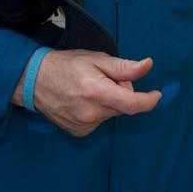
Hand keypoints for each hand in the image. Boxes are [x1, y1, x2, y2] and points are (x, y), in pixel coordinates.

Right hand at [14, 50, 160, 136]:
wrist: (35, 81)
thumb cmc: (67, 65)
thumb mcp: (97, 59)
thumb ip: (124, 67)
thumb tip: (147, 66)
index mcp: (97, 92)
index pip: (132, 104)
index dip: (148, 101)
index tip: (157, 96)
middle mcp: (91, 113)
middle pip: (123, 106)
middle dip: (122, 93)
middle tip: (106, 79)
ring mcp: (84, 125)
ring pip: (112, 113)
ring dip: (110, 102)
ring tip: (90, 89)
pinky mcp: (79, 132)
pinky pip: (101, 121)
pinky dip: (99, 111)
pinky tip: (84, 101)